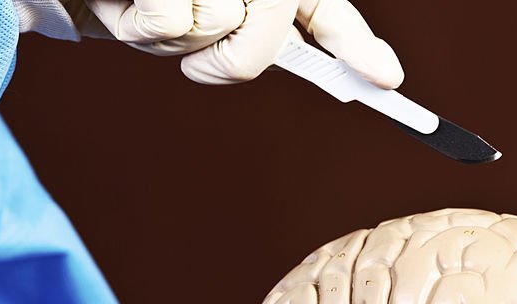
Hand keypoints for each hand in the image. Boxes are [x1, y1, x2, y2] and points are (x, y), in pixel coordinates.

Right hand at [62, 0, 403, 85]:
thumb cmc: (168, 1)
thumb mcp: (238, 22)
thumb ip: (308, 40)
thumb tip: (386, 73)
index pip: (324, 13)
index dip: (356, 46)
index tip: (388, 82)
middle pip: (262, 46)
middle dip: (222, 58)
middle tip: (191, 34)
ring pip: (212, 31)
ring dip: (172, 39)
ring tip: (152, 6)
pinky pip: (167, 21)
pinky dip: (140, 25)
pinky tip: (128, 1)